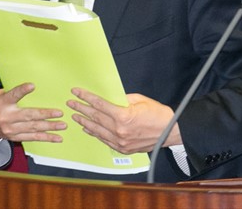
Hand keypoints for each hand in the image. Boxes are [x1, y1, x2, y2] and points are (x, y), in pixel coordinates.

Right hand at [0, 83, 65, 142]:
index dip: (22, 90)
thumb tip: (34, 85)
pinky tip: (57, 138)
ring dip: (49, 127)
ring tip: (62, 125)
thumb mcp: (1, 94)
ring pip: (33, 129)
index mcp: (2, 102)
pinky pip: (32, 138)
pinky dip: (45, 138)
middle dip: (45, 115)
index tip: (32, 86)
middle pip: (28, 116)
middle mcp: (6, 117)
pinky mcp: (14, 137)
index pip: (13, 95)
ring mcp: (10, 129)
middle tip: (60, 113)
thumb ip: (15, 92)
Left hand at [67, 89, 181, 153]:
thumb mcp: (140, 100)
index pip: (99, 105)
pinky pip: (104, 140)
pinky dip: (95, 133)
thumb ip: (122, 99)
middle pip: (95, 117)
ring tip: (75, 116)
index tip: (77, 92)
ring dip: (84, 122)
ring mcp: (120, 141)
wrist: (170, 131)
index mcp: (123, 116)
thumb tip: (110, 98)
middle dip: (81, 109)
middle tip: (71, 103)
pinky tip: (88, 129)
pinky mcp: (123, 148)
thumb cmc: (158, 114)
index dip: (86, 97)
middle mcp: (119, 130)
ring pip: (96, 130)